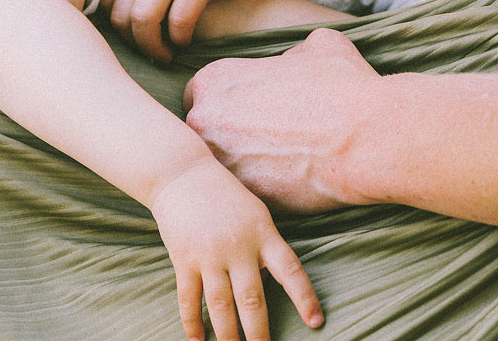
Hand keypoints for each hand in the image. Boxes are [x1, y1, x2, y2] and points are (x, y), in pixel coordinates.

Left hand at [104, 0, 279, 60]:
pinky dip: (180, 37)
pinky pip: (179, 19)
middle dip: (132, 40)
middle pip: (121, 12)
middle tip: (150, 49)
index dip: (117, 23)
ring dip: (152, 46)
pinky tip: (186, 40)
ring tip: (165, 53)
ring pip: (144, 19)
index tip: (134, 33)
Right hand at [149, 157, 322, 340]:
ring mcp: (208, 254)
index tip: (316, 323)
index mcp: (262, 233)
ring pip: (220, 307)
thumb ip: (266, 246)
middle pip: (252, 300)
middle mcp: (237, 247)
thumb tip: (275, 283)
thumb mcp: (255, 214)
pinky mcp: (183, 259)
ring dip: (227, 336)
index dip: (305, 298)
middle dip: (259, 334)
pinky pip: (189, 300)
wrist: (181, 173)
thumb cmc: (225, 195)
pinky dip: (192, 324)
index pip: (290, 270)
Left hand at [184, 29, 380, 213]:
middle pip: (202, 134)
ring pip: (219, 169)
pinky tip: (287, 188)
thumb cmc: (344, 87)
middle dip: (227, 140)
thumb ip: (289, 53)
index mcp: (214, 79)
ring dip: (241, 168)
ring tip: (276, 169)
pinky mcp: (242, 197)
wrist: (367, 137)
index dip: (224, 106)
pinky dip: (260, 193)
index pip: (198, 96)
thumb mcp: (316, 46)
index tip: (246, 116)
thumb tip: (290, 61)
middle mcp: (205, 120)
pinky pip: (242, 196)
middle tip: (261, 145)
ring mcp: (221, 162)